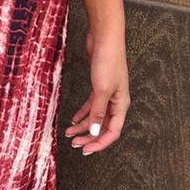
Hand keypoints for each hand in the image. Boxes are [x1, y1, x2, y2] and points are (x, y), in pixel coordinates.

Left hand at [63, 28, 128, 153]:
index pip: (112, 131)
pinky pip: (91, 106)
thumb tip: (94, 132)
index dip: (99, 143)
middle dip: (88, 137)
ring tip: (68, 133)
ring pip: (95, 117)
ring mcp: (107, 94)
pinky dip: (82, 114)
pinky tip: (73, 119)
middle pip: (103, 127)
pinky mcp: (98, 86)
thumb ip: (97, 112)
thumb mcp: (101, 90)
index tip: (85, 150)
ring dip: (83, 126)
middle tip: (74, 144)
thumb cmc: (108, 62)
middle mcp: (116, 102)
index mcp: (121, 105)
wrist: (104, 39)